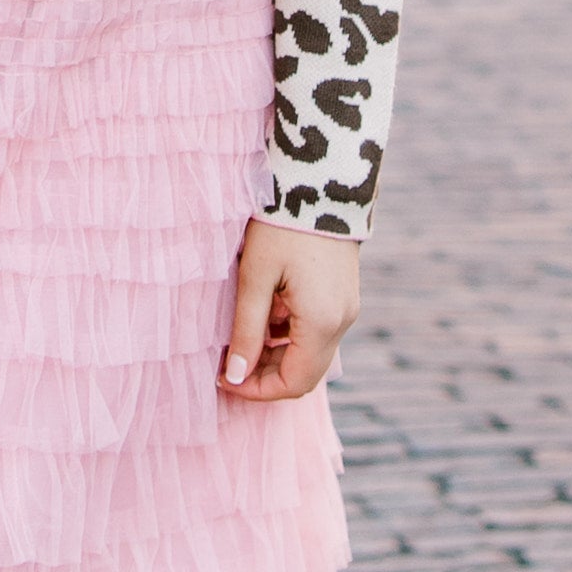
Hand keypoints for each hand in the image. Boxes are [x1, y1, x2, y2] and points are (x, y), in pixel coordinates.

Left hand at [220, 219, 361, 401]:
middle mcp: (342, 322)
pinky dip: (288, 337)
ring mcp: (346, 309)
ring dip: (274, 356)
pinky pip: (316, 332)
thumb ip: (247, 330)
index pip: (293, 383)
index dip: (257, 390)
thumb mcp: (255, 277)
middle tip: (228, 365)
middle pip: (304, 374)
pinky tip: (263, 315)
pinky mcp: (342, 296)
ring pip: (310, 355)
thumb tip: (235, 376)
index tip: (224, 379)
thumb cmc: (282, 226)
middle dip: (264, 377)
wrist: (321, 180)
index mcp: (322, 322)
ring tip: (239, 337)